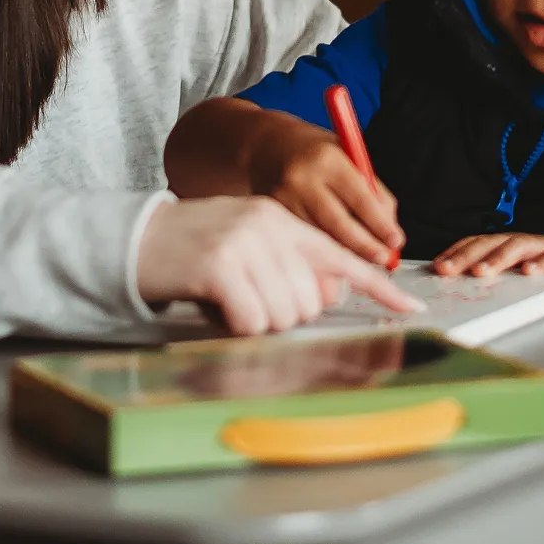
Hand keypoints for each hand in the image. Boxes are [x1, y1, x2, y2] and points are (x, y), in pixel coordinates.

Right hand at [135, 197, 419, 335]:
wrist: (132, 239)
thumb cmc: (189, 251)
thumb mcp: (244, 247)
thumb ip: (286, 264)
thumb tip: (328, 295)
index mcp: (279, 219)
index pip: (341, 256)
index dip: (378, 286)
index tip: (410, 308)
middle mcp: (268, 226)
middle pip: (310, 301)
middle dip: (281, 314)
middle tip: (245, 299)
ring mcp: (243, 244)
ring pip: (282, 316)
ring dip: (253, 321)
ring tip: (224, 299)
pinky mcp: (219, 267)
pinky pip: (251, 320)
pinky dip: (233, 324)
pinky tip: (212, 305)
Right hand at [244, 114, 404, 268]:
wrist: (264, 146)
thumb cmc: (313, 151)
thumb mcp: (347, 156)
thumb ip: (371, 189)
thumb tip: (389, 228)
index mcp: (328, 159)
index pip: (360, 198)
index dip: (380, 224)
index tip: (396, 241)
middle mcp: (303, 179)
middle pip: (339, 224)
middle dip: (365, 247)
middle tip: (384, 259)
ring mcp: (284, 199)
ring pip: (321, 236)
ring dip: (346, 252)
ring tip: (365, 261)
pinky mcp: (273, 215)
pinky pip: (304, 239)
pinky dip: (324, 250)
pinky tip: (337, 257)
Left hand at [432, 233, 543, 291]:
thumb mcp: (520, 282)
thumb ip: (495, 283)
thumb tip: (458, 294)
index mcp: (508, 247)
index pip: (476, 244)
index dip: (455, 253)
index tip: (437, 267)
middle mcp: (524, 243)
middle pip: (491, 243)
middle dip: (467, 256)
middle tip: (448, 269)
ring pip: (518, 246)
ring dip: (498, 258)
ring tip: (482, 271)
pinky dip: (542, 263)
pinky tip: (530, 272)